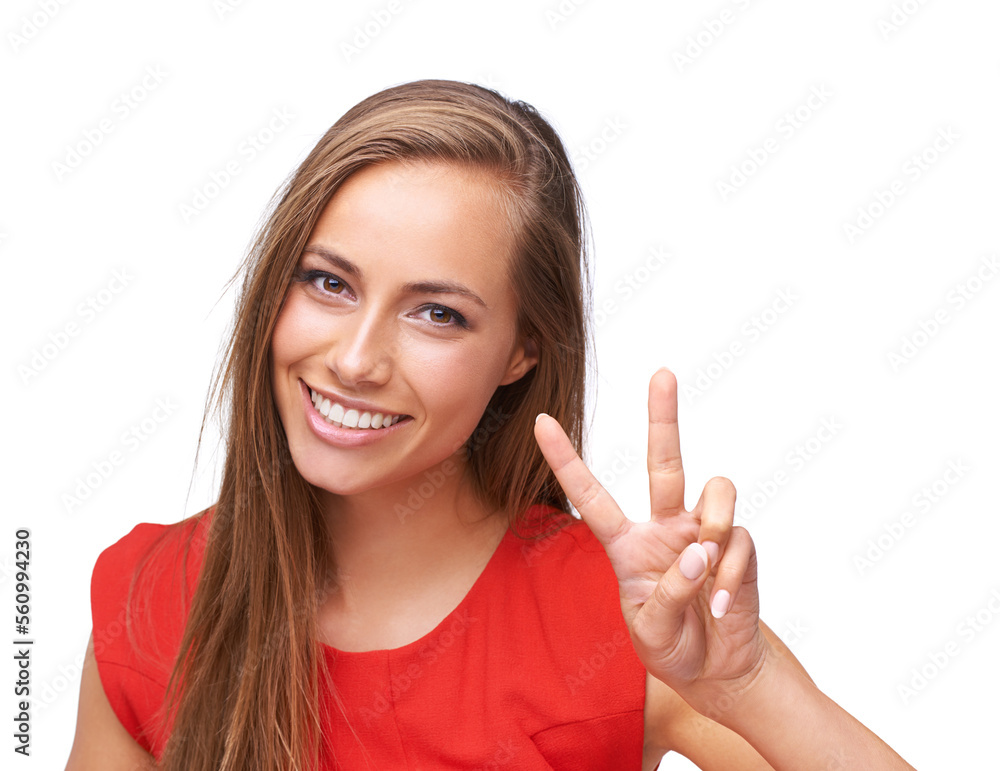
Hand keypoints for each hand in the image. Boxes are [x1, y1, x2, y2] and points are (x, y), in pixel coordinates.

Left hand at [533, 367, 768, 711]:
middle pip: (665, 462)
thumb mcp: (651, 629)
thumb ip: (668, 593)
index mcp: (626, 545)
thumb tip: (698, 549)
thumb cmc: (672, 646)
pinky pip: (737, 539)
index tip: (541, 421)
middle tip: (661, 372)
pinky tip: (720, 604)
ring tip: (705, 570)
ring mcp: (702, 533)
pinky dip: (729, 574)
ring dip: (713, 526)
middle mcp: (664, 528)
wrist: (718, 671)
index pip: (591, 497)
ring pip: (714, 490)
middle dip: (663, 416)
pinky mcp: (737, 546)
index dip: (566, 460)